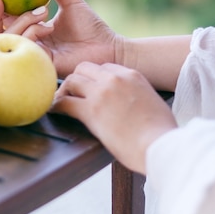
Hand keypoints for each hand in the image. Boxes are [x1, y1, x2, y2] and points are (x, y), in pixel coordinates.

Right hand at [0, 0, 124, 77]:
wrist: (107, 47)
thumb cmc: (91, 26)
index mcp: (30, 25)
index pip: (4, 14)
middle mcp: (27, 39)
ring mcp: (31, 52)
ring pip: (8, 37)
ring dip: (21, 21)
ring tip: (43, 11)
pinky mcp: (38, 63)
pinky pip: (24, 47)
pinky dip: (32, 33)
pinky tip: (48, 27)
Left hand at [52, 62, 176, 173]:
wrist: (160, 145)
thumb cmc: (161, 132)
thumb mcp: (153, 103)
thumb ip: (138, 97)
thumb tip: (131, 107)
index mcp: (132, 75)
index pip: (104, 67)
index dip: (94, 78)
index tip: (90, 89)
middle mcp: (115, 79)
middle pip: (84, 68)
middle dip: (76, 79)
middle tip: (71, 94)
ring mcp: (101, 93)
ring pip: (71, 81)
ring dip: (64, 91)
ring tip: (61, 102)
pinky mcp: (91, 111)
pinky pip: (64, 102)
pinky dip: (55, 106)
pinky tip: (53, 112)